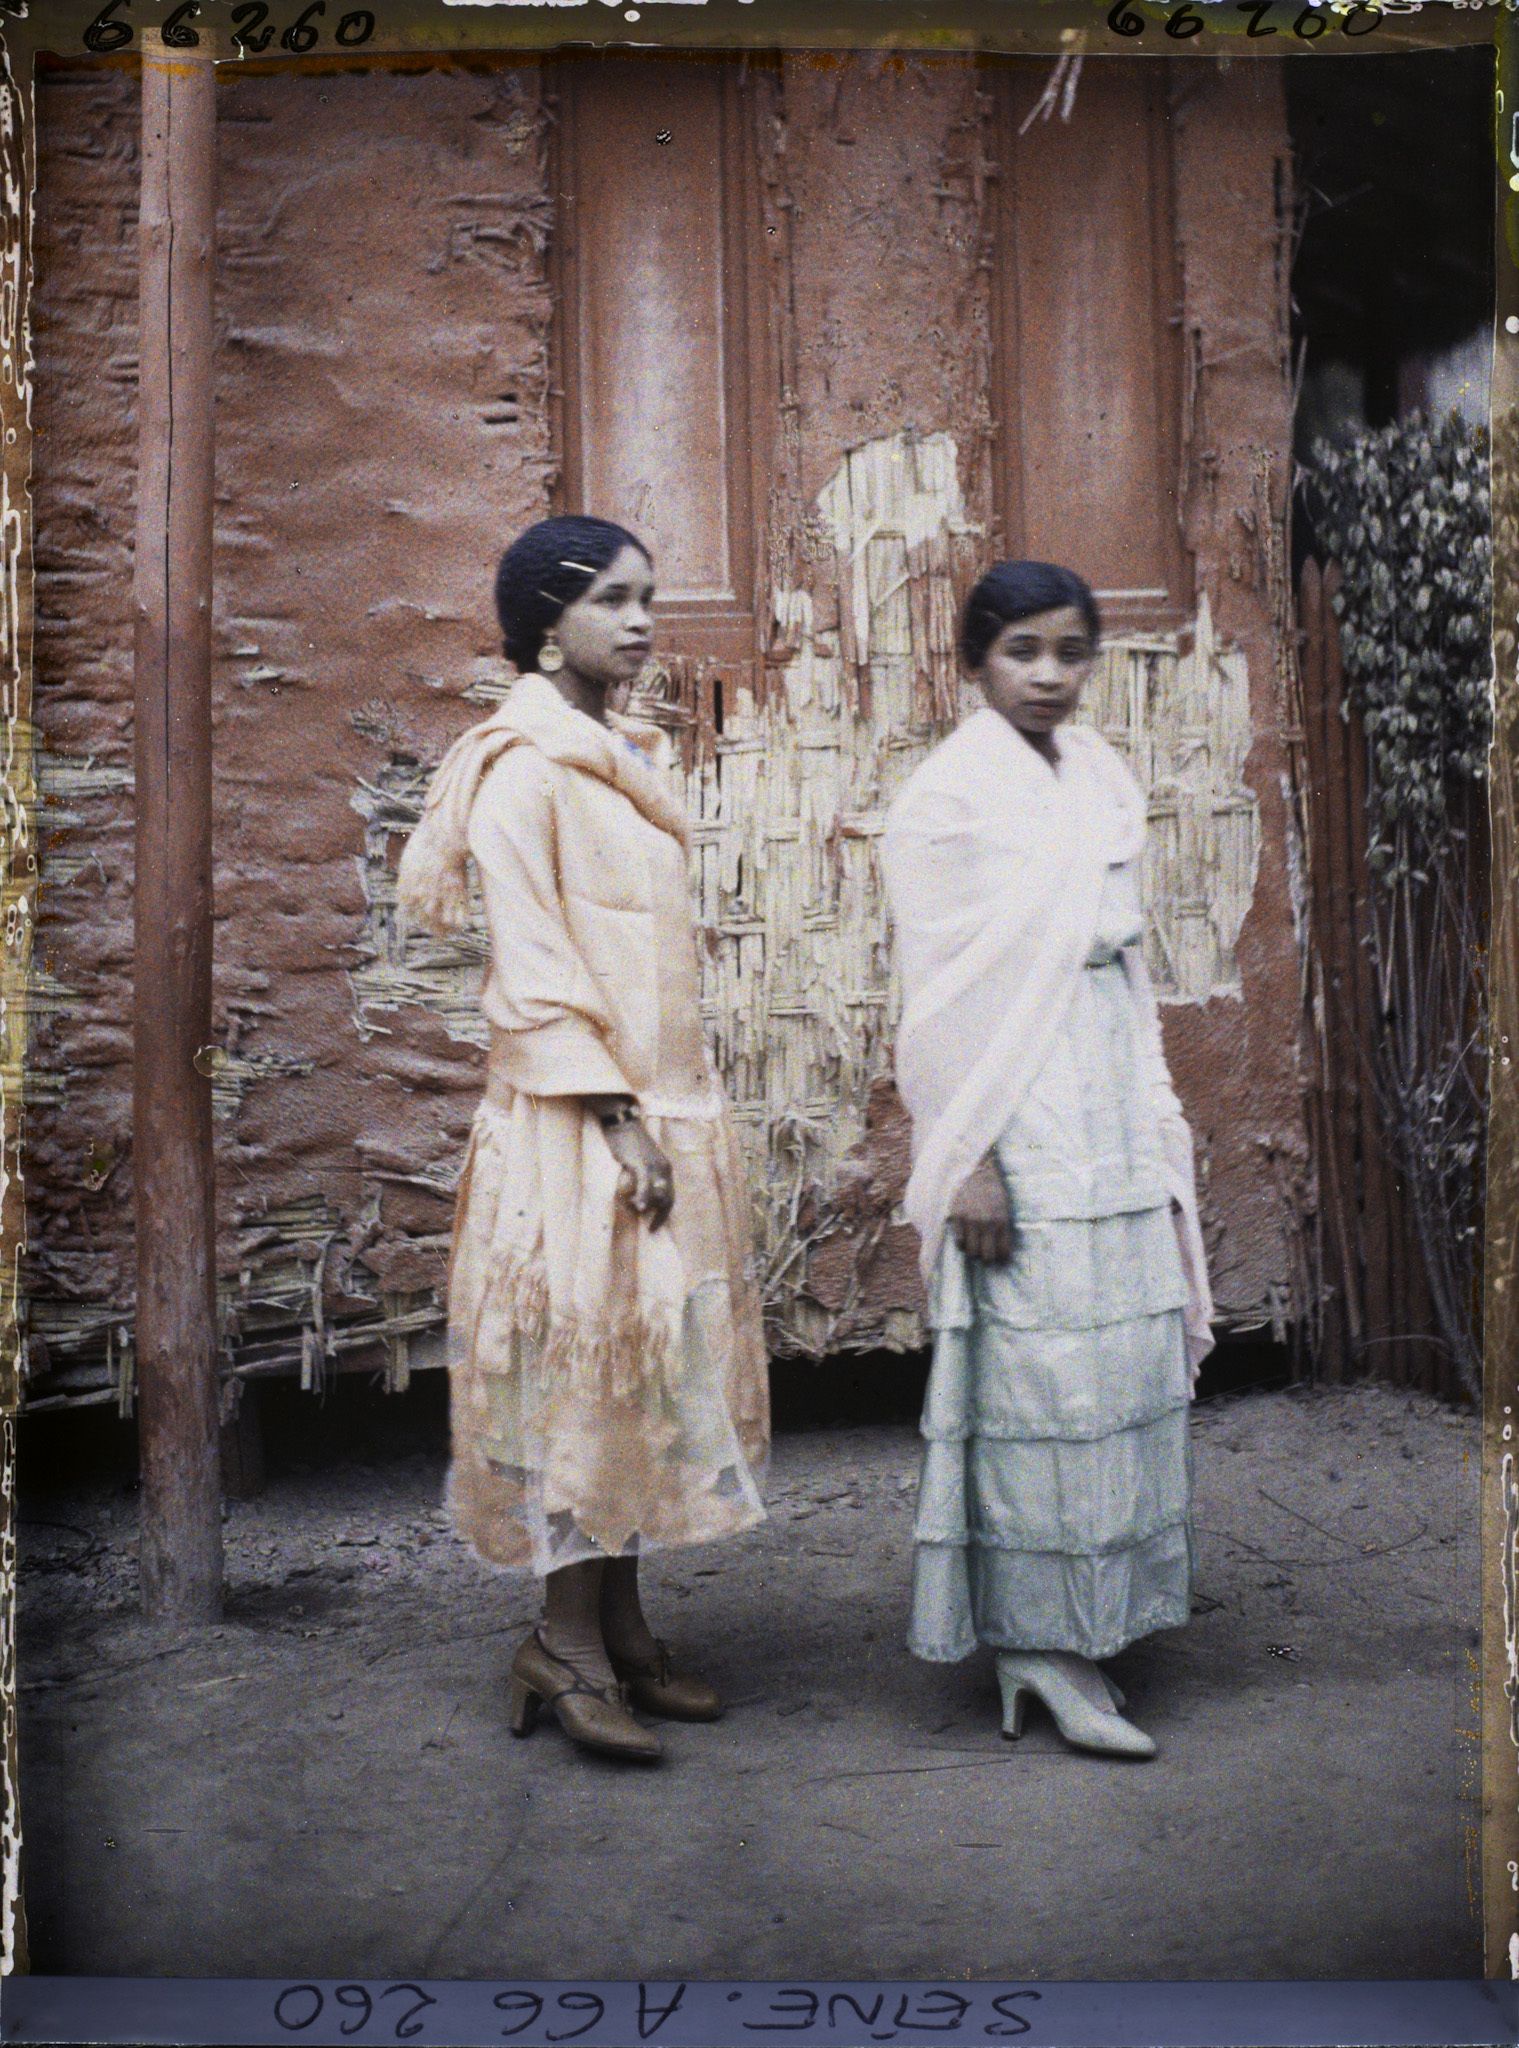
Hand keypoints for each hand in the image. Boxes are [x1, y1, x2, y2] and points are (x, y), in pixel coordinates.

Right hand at [600, 1114, 674, 1230]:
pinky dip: (643, 1197)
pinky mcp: (641, 1163)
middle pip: (667, 1198)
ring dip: (645, 1205)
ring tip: (634, 1206)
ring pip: (656, 1194)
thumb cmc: (628, 1142)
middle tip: (650, 1228)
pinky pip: (644, 1184)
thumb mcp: (641, 1161)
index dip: (663, 1214)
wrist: (622, 1122)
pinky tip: (638, 1206)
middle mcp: (663, 1168)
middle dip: (660, 1216)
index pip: (670, 1196)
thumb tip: (638, 1196)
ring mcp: (653, 1166)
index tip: (654, 1226)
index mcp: (665, 1169)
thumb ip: (644, 1177)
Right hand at [949, 1154, 1014, 1264]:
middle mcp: (986, 1223)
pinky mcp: (956, 1217)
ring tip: (974, 1245)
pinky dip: (962, 1242)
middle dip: (987, 1258)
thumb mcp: (1005, 1209)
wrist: (977, 1171)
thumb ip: (1003, 1228)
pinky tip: (965, 1237)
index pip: (1003, 1252)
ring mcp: (970, 1221)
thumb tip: (1003, 1251)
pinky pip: (958, 1241)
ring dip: (973, 1251)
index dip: (1001, 1258)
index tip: (999, 1257)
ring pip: (971, 1251)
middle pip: (986, 1256)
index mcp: (1002, 1221)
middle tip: (986, 1254)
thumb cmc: (993, 1191)